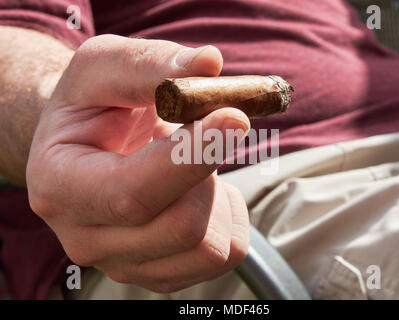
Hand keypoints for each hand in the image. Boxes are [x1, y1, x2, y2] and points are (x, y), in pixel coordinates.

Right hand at [26, 35, 249, 292]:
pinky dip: (227, 219)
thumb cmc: (92, 105)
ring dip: (218, 196)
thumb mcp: (104, 67)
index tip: (234, 116)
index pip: (133, 192)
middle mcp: (87, 238)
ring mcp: (125, 264)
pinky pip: (224, 254)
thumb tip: (208, 63)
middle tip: (199, 135)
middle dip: (208, 171)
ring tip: (192, 167)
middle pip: (182, 226)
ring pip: (211, 249)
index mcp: (60, 186)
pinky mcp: (159, 273)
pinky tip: (197, 193)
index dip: (192, 157)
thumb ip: (149, 64)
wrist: (86, 145)